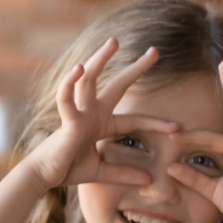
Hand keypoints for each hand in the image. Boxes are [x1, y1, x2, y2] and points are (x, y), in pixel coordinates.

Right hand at [24, 38, 169, 189]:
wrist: (45, 176)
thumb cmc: (69, 169)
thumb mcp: (104, 172)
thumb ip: (125, 174)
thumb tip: (149, 181)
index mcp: (102, 123)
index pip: (135, 120)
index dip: (156, 123)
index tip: (176, 127)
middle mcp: (92, 112)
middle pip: (117, 84)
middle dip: (135, 68)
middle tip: (155, 51)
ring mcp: (79, 112)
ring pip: (89, 80)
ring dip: (100, 59)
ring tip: (114, 42)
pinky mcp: (66, 120)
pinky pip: (66, 98)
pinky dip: (70, 82)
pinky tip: (78, 67)